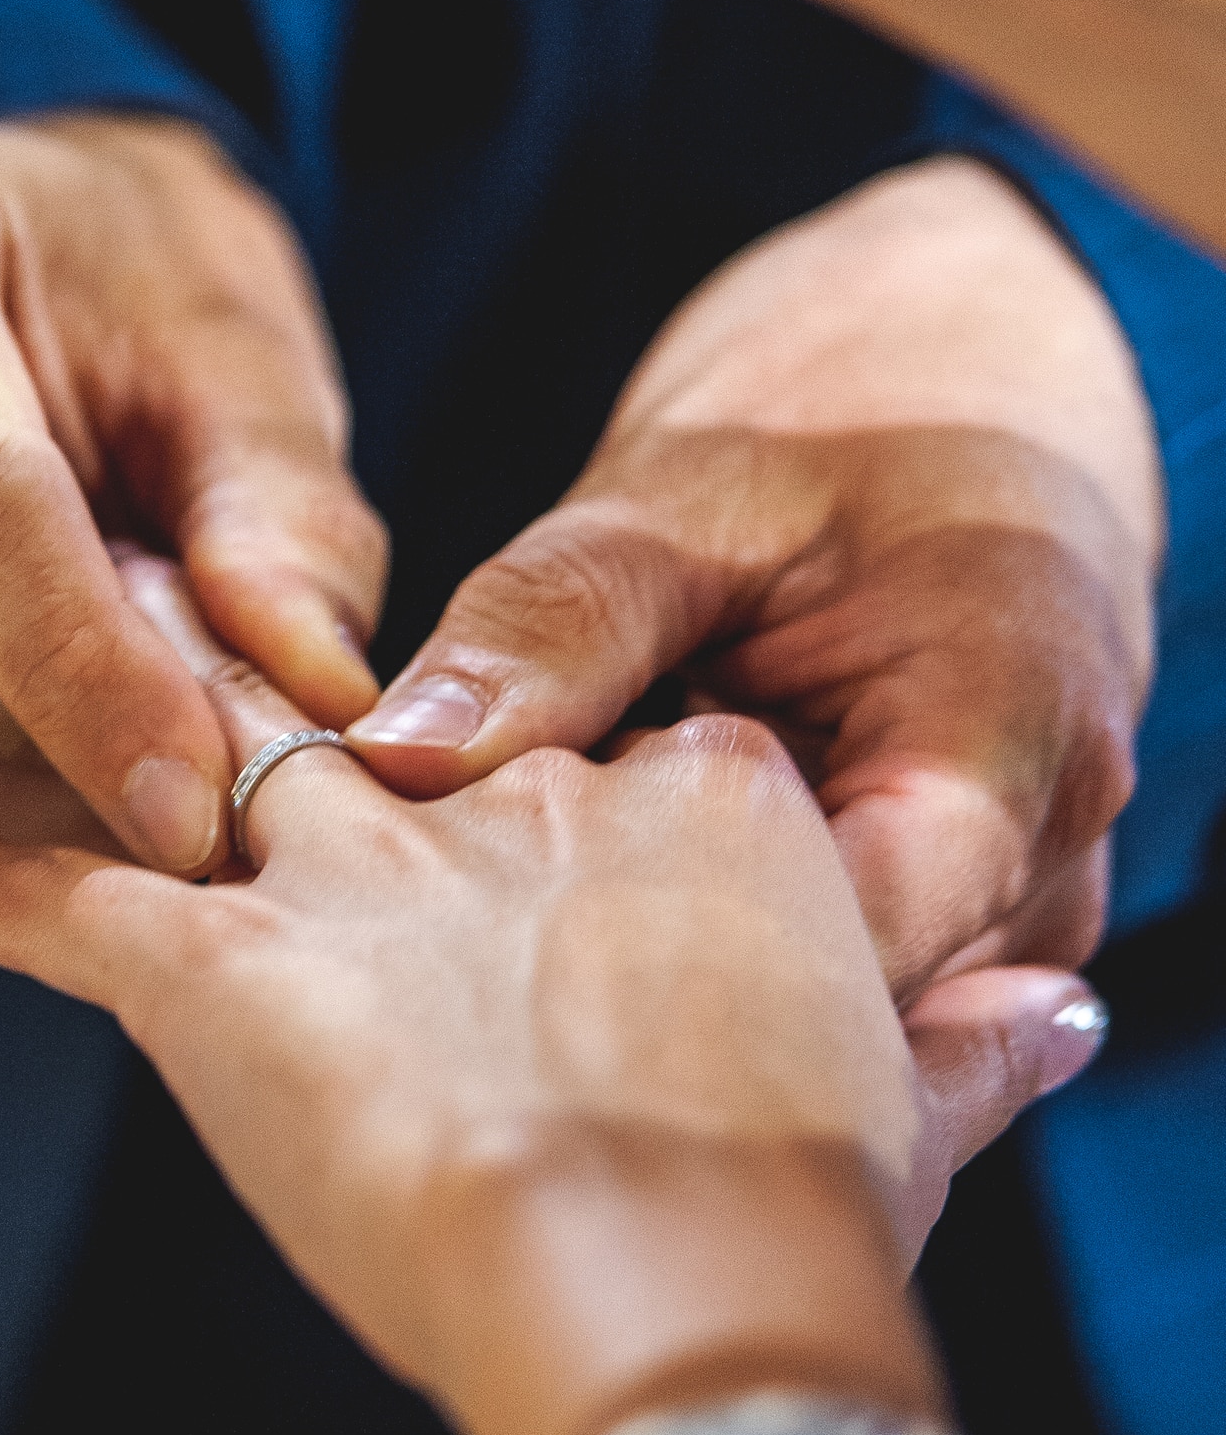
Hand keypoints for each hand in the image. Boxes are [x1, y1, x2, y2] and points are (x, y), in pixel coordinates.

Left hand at [0, 552, 1107, 1434]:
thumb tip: (1081, 1016)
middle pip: (375, 738)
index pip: (602, 758)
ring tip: (9, 684)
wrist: (681, 1278)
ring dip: (99, 727)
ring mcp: (354, 877)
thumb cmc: (810, 1199)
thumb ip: (971, 1047)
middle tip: (163, 648)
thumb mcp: (911, 1100)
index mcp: (688, 810)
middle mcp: (506, 808)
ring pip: (203, 765)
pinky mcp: (222, 970)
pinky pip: (62, 896)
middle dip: (273, 707)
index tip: (482, 773)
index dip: (533, 767)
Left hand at [351, 158, 1161, 1000]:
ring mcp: (997, 930)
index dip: (652, 971)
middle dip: (639, 997)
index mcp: (1011, 756)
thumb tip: (399, 755)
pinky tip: (570, 910)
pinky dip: (685, 954)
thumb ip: (556, 626)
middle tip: (446, 945)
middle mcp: (1036, 878)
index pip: (843, 957)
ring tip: (504, 917)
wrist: (962, 408)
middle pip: (832, 1021)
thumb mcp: (686, 497)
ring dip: (658, 980)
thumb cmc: (841, 431)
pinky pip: (812, 992)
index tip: (467, 949)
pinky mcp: (932, 940)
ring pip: (817, 1026)